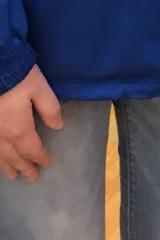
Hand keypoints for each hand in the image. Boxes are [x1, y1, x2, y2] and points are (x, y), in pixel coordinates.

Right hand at [0, 65, 61, 180]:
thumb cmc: (18, 77)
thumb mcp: (40, 88)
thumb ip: (50, 108)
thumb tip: (58, 126)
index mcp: (19, 129)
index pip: (32, 149)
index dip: (40, 157)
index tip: (47, 164)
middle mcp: (2, 136)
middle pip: (15, 156)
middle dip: (24, 167)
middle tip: (31, 178)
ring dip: (7, 166)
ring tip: (13, 176)